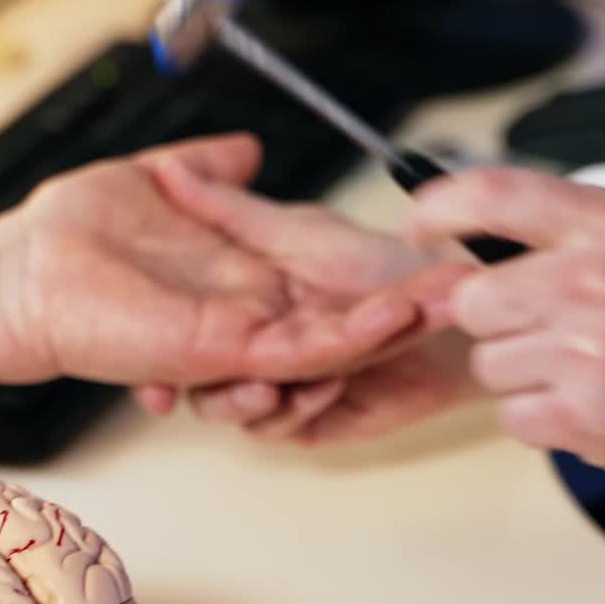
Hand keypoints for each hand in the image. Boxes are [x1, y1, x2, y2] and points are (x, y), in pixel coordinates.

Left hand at [0, 134, 430, 388]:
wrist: (27, 270)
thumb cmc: (82, 233)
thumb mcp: (163, 183)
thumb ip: (212, 174)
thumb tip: (242, 149)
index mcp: (247, 281)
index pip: (333, 289)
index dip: (389, 283)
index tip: (444, 267)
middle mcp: (251, 315)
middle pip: (348, 323)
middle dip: (410, 313)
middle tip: (466, 295)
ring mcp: (240, 336)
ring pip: (338, 345)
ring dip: (396, 329)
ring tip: (447, 306)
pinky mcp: (223, 348)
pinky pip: (295, 352)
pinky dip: (348, 338)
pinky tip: (395, 316)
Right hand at [124, 158, 476, 439]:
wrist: (458, 303)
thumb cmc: (390, 261)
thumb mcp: (297, 229)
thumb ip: (229, 210)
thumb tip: (171, 173)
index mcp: (248, 303)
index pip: (188, 327)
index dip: (159, 342)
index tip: (146, 341)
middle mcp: (263, 347)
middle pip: (204, 380)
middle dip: (210, 380)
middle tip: (223, 368)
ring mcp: (290, 384)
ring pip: (238, 410)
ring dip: (262, 396)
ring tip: (303, 374)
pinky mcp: (320, 419)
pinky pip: (283, 430)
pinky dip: (300, 410)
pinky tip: (330, 385)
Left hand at [404, 167, 604, 508]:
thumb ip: (577, 226)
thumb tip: (487, 229)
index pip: (493, 194)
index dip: (438, 207)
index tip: (418, 226)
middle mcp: (588, 282)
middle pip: (473, 300)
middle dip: (495, 318)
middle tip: (545, 327)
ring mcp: (582, 352)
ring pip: (489, 363)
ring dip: (523, 371)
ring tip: (586, 369)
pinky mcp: (580, 415)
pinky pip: (512, 415)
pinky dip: (542, 417)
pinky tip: (592, 403)